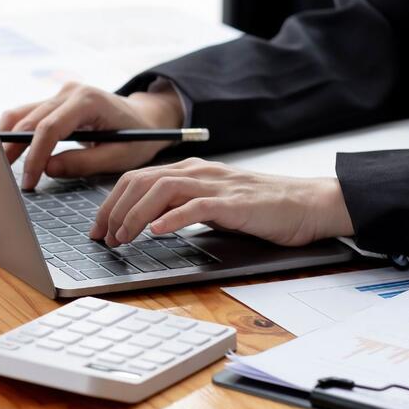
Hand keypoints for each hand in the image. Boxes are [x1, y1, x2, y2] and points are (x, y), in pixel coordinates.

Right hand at [0, 81, 184, 189]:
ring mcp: (61, 93)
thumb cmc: (138, 137)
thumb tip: (48, 169)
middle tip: (4, 177)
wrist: (146, 117)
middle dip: (14, 149)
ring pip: (21, 113)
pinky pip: (27, 114)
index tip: (29, 180)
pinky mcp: (55, 101)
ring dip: (8, 138)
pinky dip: (14, 131)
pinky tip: (8, 150)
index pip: (50, 128)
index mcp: (88, 101)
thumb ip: (83, 163)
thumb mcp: (119, 157)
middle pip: (29, 120)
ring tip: (1, 164)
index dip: (35, 156)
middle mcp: (70, 92)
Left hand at [89, 158, 354, 246]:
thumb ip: (183, 208)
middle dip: (115, 209)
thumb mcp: (214, 205)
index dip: (112, 202)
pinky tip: (157, 232)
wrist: (309, 204)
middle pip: (142, 181)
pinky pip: (196, 206)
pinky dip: (172, 218)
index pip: (138, 178)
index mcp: (191, 171)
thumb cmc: (262, 208)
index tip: (98, 227)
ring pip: (162, 189)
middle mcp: (199, 172)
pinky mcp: (234, 202)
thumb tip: (148, 224)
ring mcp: (216, 185)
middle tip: (104, 237)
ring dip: (135, 215)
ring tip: (123, 237)